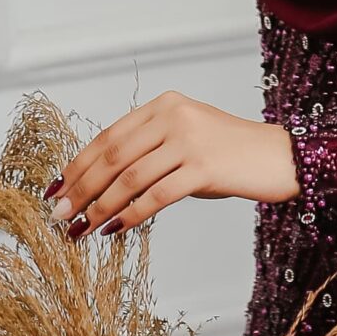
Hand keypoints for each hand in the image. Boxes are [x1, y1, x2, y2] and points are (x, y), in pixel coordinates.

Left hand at [46, 93, 299, 237]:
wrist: (280, 157)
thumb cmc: (231, 154)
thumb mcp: (187, 138)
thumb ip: (150, 150)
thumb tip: (102, 184)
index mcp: (164, 105)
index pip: (109, 136)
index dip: (78, 164)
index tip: (56, 189)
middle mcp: (174, 116)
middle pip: (112, 157)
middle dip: (80, 189)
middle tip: (59, 214)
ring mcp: (189, 141)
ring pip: (129, 179)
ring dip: (99, 207)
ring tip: (81, 228)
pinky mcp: (204, 168)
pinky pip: (156, 196)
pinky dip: (130, 216)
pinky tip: (114, 229)